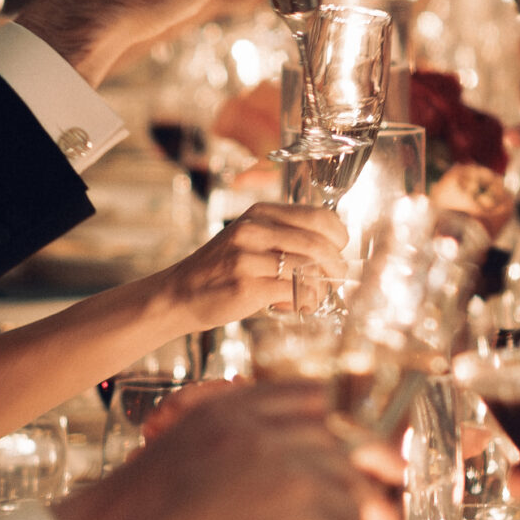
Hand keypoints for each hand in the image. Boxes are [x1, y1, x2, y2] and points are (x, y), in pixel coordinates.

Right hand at [62, 382, 397, 519]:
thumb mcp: (168, 457)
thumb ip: (226, 449)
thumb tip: (277, 474)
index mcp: (238, 420)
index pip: (319, 410)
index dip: (346, 442)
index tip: (363, 466)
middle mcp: (281, 454)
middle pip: (350, 478)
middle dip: (360, 511)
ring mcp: (308, 509)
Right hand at [167, 202, 350, 325]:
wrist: (180, 293)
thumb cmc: (223, 269)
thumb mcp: (251, 238)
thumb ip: (285, 235)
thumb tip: (333, 247)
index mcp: (260, 213)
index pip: (318, 217)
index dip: (339, 237)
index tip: (339, 251)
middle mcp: (254, 230)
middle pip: (318, 244)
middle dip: (336, 267)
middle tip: (335, 280)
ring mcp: (248, 258)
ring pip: (308, 270)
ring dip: (320, 288)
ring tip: (312, 296)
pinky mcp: (247, 286)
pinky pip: (294, 292)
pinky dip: (305, 302)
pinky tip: (295, 306)